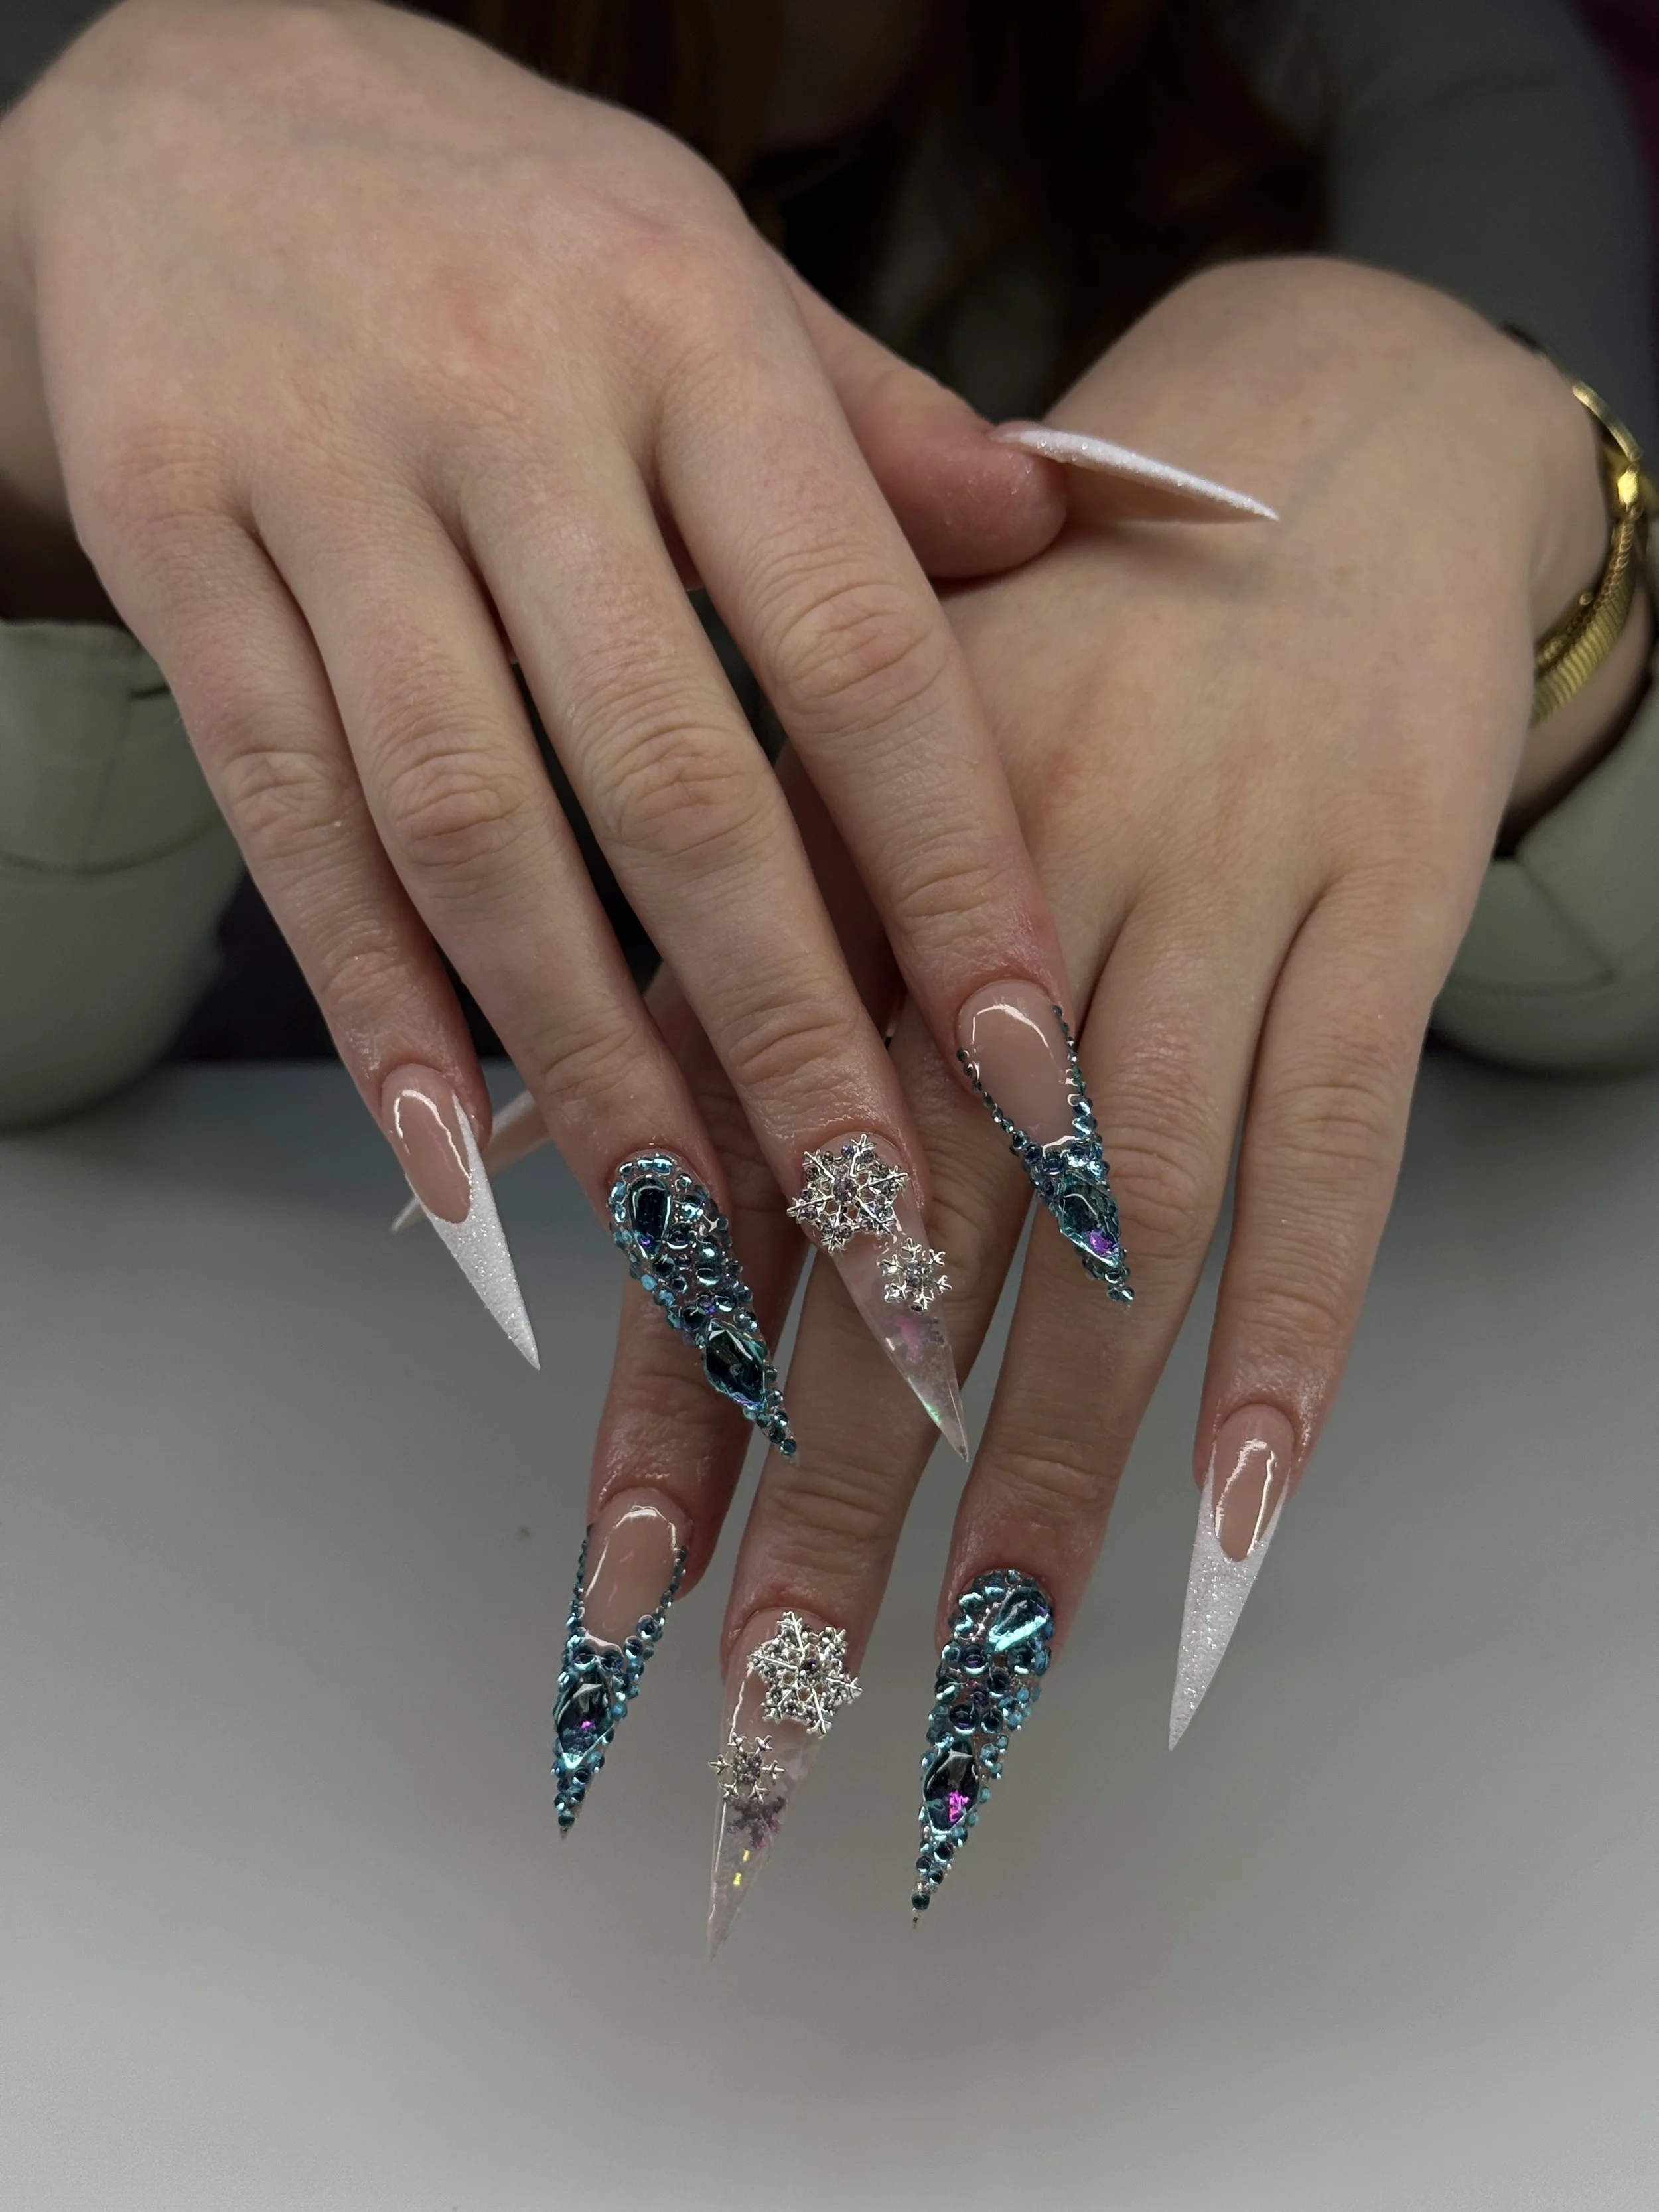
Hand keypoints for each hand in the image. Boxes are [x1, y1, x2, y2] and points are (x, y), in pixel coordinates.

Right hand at [0, 0, 1068, 1361]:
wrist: (185, 100)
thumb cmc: (501, 215)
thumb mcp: (710, 265)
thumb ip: (883, 428)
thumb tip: (1075, 537)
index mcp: (689, 330)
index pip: (857, 646)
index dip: (952, 871)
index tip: (1027, 1060)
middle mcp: (511, 404)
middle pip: (670, 775)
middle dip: (784, 1027)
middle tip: (872, 1219)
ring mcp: (323, 480)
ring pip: (473, 824)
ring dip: (585, 1056)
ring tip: (688, 1228)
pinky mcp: (172, 543)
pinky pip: (284, 811)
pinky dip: (367, 1001)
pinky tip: (449, 1154)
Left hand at [568, 257, 1635, 1911]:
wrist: (1331, 451)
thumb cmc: (1066, 643)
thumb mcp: (864, 752)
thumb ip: (732, 946)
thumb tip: (560, 1151)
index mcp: (848, 854)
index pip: (737, 1166)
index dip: (679, 1386)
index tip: (621, 1593)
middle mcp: (1003, 894)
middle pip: (906, 1231)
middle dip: (832, 1479)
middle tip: (767, 1695)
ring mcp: (1204, 900)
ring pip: (1116, 1230)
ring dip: (1049, 1461)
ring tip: (989, 1668)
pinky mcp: (1372, 911)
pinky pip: (1332, 1148)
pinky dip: (1295, 1332)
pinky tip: (1246, 1510)